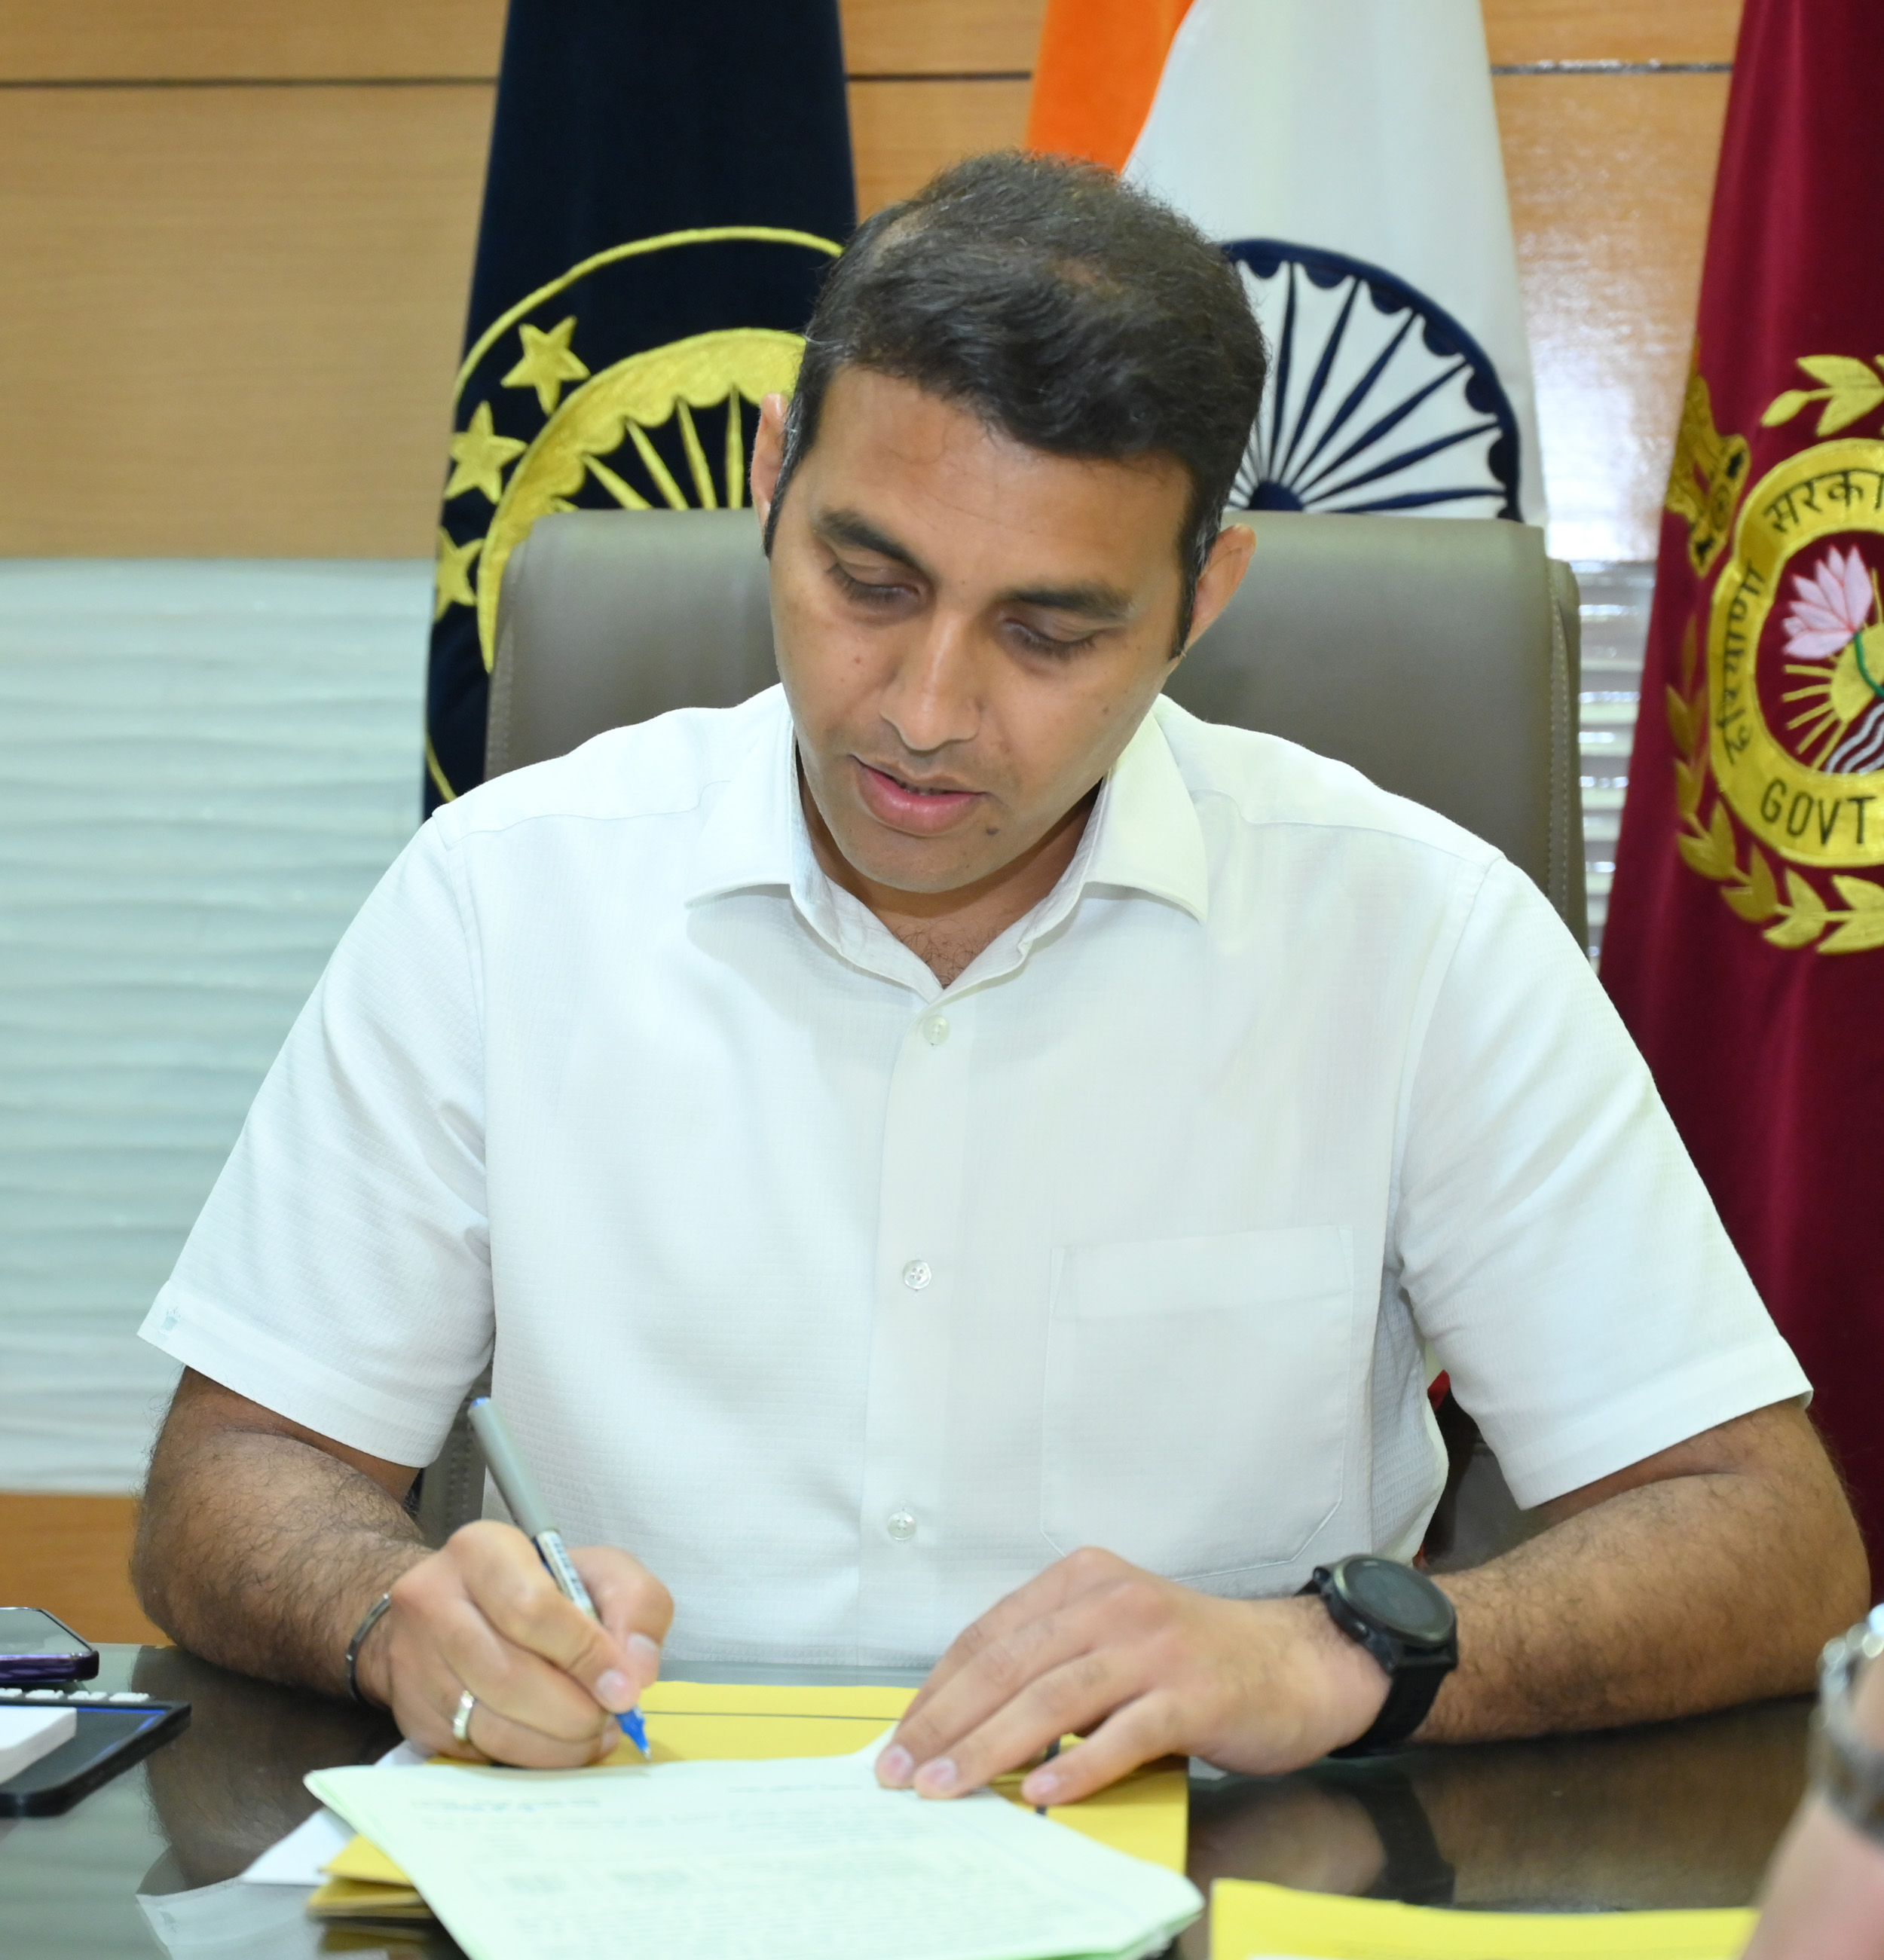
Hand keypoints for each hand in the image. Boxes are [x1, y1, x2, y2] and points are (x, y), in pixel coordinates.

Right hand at [354, 1520, 672, 1766]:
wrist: (450, 1605)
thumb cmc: (536, 1583)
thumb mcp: (597, 1569)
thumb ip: (635, 1605)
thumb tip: (636, 1674)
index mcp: (481, 1551)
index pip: (532, 1609)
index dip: (585, 1655)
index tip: (624, 1689)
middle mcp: (434, 1603)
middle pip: (509, 1676)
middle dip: (573, 1711)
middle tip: (610, 1719)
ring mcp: (415, 1663)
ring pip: (490, 1724)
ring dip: (555, 1743)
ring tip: (593, 1735)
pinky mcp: (413, 1714)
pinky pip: (476, 1751)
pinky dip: (528, 1757)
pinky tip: (558, 1745)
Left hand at [876, 1547, 1390, 1803]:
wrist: (1300, 1662)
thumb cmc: (1196, 1658)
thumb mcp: (1115, 1636)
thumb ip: (1053, 1663)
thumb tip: (967, 1722)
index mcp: (1082, 1580)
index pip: (990, 1634)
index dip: (939, 1688)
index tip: (901, 1737)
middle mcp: (1112, 1602)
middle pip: (1010, 1665)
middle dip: (947, 1722)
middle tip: (902, 1771)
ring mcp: (1153, 1646)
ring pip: (1053, 1698)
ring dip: (991, 1747)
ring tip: (949, 1787)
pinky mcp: (1192, 1694)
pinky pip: (1123, 1733)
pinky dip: (1077, 1766)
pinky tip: (1041, 1793)